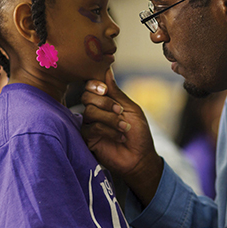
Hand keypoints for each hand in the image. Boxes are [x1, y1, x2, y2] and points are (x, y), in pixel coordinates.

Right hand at [81, 68, 162, 204]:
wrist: (140, 157)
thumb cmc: (138, 132)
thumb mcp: (130, 108)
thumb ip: (116, 92)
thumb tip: (107, 70)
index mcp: (104, 101)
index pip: (91, 86)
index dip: (95, 85)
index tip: (104, 89)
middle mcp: (94, 111)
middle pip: (86, 96)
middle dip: (105, 103)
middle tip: (120, 111)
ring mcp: (89, 125)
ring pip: (89, 112)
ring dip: (110, 118)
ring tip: (124, 128)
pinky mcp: (87, 139)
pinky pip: (90, 128)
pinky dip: (107, 131)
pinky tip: (119, 137)